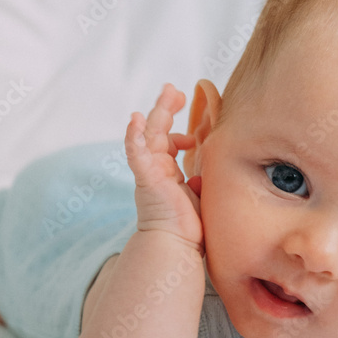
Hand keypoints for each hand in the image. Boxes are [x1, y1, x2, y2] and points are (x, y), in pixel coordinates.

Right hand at [125, 83, 203, 253]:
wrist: (176, 246)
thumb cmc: (187, 228)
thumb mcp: (200, 195)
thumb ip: (201, 181)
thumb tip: (203, 175)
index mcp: (167, 173)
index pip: (171, 144)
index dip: (182, 134)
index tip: (196, 133)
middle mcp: (156, 168)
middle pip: (158, 131)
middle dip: (166, 108)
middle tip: (174, 90)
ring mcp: (150, 171)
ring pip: (150, 134)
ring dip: (158, 112)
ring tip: (168, 92)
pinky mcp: (146, 177)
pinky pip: (136, 154)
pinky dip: (134, 137)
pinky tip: (134, 120)